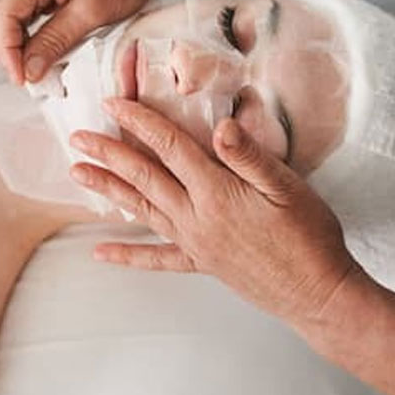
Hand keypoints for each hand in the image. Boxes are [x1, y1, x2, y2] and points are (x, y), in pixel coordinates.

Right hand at [0, 0, 167, 83]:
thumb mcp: (93, 12)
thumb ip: (56, 40)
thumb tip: (28, 69)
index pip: (5, 14)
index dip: (7, 51)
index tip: (21, 78)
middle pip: (8, 17)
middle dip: (15, 51)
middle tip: (30, 80)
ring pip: (20, 18)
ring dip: (26, 45)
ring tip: (39, 72)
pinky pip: (36, 13)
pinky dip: (39, 35)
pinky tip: (48, 53)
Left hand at [69, 99, 363, 334]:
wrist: (317, 292)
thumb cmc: (308, 234)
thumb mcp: (287, 186)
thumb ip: (249, 155)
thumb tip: (220, 124)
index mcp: (217, 191)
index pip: (169, 147)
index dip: (140, 121)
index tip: (113, 103)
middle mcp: (197, 217)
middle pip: (144, 177)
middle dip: (109, 153)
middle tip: (77, 137)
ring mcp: (195, 243)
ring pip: (142, 210)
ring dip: (109, 190)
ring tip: (78, 174)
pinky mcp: (201, 264)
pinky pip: (156, 259)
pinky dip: (127, 255)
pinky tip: (101, 252)